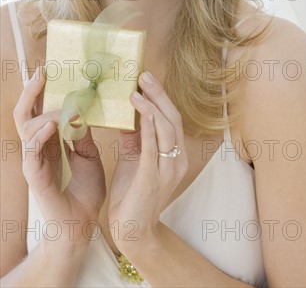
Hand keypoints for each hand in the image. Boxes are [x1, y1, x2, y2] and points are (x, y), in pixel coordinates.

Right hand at [13, 68, 105, 245]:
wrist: (83, 225)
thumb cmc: (85, 190)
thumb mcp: (89, 154)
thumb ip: (84, 133)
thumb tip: (86, 108)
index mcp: (50, 142)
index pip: (40, 110)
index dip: (41, 90)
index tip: (50, 69)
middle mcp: (38, 148)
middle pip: (25, 113)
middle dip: (31, 91)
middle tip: (42, 72)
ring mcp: (33, 161)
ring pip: (27, 127)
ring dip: (44, 112)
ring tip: (63, 105)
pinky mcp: (34, 176)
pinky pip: (31, 152)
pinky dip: (40, 135)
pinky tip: (53, 123)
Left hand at [108, 71, 187, 253]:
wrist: (133, 231)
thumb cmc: (133, 193)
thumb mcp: (134, 158)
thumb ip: (135, 136)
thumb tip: (126, 111)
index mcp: (175, 154)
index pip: (171, 118)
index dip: (161, 96)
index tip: (147, 78)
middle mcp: (177, 159)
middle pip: (172, 118)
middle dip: (159, 94)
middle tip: (144, 75)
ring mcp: (168, 169)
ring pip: (166, 128)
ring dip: (152, 105)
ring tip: (137, 89)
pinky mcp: (153, 177)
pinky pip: (152, 146)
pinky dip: (147, 124)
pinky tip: (138, 109)